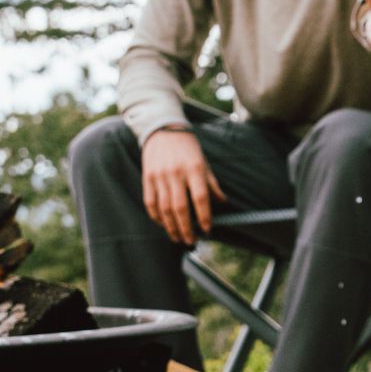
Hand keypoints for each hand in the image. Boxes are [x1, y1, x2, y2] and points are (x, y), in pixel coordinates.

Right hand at [140, 127, 225, 244]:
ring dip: (171, 227)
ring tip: (178, 238)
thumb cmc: (187, 148)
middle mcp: (176, 173)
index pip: (200, 198)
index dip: (204, 216)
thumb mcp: (204, 162)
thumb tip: (223, 203)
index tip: (207, 230)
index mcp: (194, 168)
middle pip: (180, 208)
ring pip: (165, 209)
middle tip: (191, 241)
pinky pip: (151, 203)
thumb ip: (212, 184)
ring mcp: (159, 176)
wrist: (162, 130)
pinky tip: (163, 225)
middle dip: (186, 228)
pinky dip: (157, 217)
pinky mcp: (147, 178)